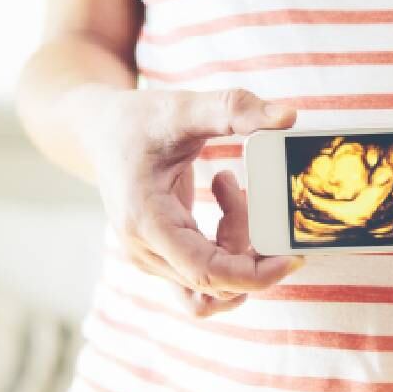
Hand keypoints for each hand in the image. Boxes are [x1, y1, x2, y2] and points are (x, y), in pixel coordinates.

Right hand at [77, 86, 302, 316]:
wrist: (99, 130)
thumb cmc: (136, 120)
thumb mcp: (182, 107)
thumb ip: (233, 109)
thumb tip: (287, 116)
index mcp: (147, 222)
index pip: (207, 274)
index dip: (256, 275)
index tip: (293, 257)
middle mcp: (145, 251)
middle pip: (217, 281)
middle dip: (250, 246)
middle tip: (251, 193)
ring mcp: (153, 259)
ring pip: (213, 284)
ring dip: (238, 247)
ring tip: (231, 192)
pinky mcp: (164, 256)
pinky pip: (208, 275)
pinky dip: (228, 248)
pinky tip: (225, 200)